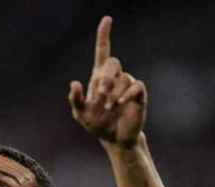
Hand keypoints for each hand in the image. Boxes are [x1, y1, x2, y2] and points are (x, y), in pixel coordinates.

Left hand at [68, 16, 147, 147]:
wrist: (114, 139)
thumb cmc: (97, 125)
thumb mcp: (81, 114)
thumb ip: (76, 100)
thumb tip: (75, 83)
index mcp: (99, 78)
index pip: (103, 51)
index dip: (104, 35)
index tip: (107, 20)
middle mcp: (115, 78)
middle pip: (113, 63)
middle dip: (106, 78)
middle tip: (101, 95)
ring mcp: (127, 85)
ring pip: (123, 79)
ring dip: (114, 94)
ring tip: (110, 108)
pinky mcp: (138, 95)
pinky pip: (135, 86)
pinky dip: (126, 95)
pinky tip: (120, 105)